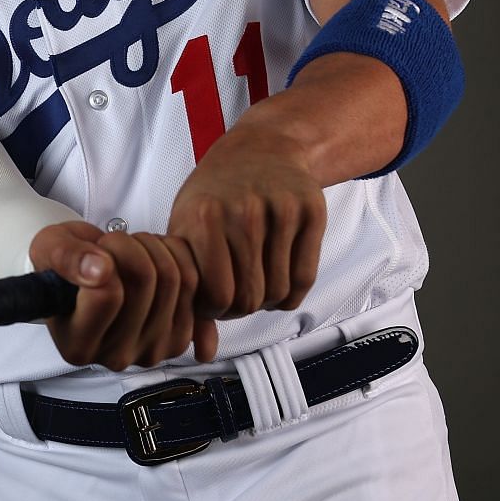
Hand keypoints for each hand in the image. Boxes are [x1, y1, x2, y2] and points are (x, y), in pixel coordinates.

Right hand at [28, 221, 218, 368]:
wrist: (93, 272)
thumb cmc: (68, 263)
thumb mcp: (50, 248)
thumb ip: (66, 257)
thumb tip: (99, 269)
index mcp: (77, 345)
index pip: (107, 295)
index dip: (104, 257)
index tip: (93, 253)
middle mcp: (114, 356)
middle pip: (145, 281)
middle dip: (129, 244)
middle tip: (112, 243)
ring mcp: (151, 350)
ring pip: (175, 279)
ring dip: (154, 247)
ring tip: (131, 248)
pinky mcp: (180, 338)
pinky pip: (195, 283)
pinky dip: (176, 257)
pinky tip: (152, 258)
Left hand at [166, 125, 327, 319]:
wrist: (261, 149)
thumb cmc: (215, 196)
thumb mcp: (187, 231)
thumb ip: (191, 291)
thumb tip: (201, 352)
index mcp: (202, 217)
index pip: (216, 296)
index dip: (216, 310)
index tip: (214, 301)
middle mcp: (241, 212)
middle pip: (249, 297)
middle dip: (242, 308)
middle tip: (237, 296)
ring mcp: (279, 210)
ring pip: (279, 291)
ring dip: (267, 300)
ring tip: (255, 282)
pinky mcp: (311, 211)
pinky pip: (305, 278)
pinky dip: (292, 293)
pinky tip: (278, 280)